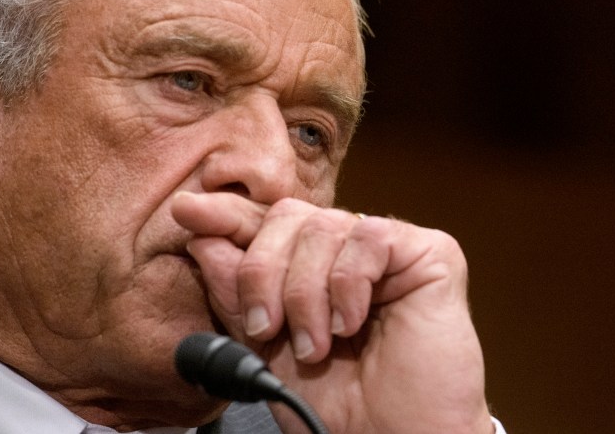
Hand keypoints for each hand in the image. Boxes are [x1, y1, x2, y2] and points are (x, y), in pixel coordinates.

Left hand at [171, 191, 493, 433]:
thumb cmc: (337, 405)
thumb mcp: (264, 350)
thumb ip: (236, 294)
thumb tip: (203, 239)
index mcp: (307, 268)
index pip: (264, 223)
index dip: (226, 215)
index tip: (185, 210)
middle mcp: (346, 251)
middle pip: (286, 216)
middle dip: (262, 271)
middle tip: (266, 327)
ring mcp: (387, 250)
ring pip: (323, 227)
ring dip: (306, 294)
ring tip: (316, 345)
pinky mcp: (429, 253)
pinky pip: (370, 237)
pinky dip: (349, 284)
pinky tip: (352, 323)